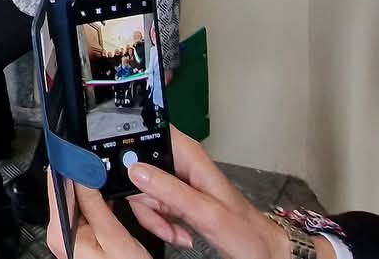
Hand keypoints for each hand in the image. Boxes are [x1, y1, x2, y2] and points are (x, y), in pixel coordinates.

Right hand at [45, 131, 298, 258]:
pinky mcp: (175, 201)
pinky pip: (152, 207)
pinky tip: (178, 235)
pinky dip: (159, 224)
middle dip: (142, 196)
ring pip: (142, 190)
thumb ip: (169, 190)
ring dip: (152, 215)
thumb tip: (134, 169)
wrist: (260, 252)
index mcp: (187, 155)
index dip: (128, 145)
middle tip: (158, 215)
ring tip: (175, 232)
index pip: (148, 131)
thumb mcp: (204, 211)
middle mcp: (179, 164)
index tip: (119, 169)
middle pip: (137, 166)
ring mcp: (176, 184)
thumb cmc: (243, 230)